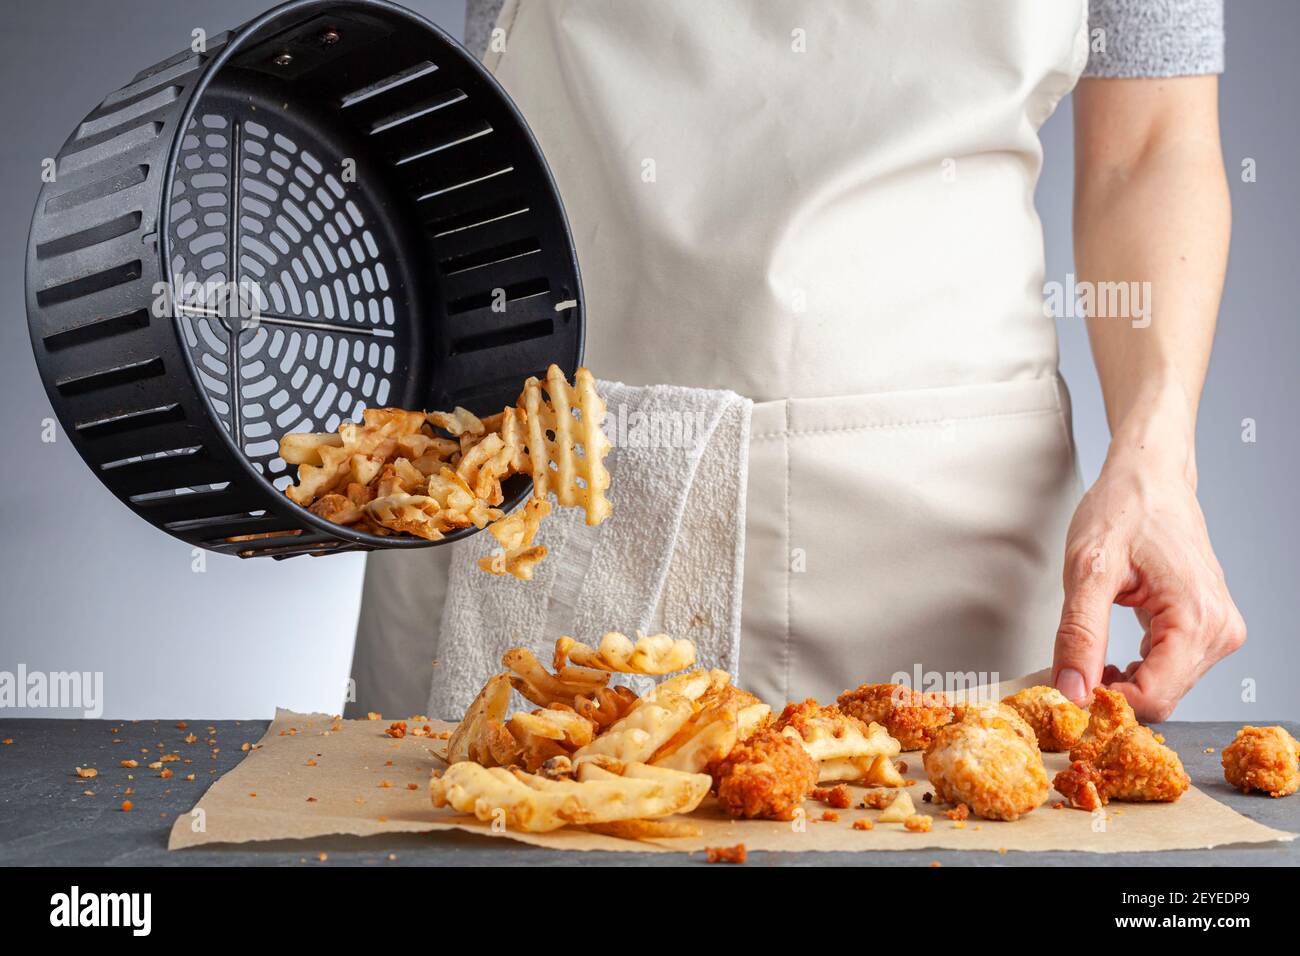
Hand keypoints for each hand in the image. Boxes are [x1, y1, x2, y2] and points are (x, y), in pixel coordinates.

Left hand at [1051, 444, 1245, 721]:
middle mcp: (1219, 629)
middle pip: (1162, 698)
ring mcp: (1217, 629)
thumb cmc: (1125, 509)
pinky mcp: (1206, 627)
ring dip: (1123, 683)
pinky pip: (1169, 670)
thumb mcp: (1087, 570)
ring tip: (1088, 659)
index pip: (1155, 698)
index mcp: (1198, 618)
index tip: (1069, 689)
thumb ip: (1079, 634)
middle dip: (1113, 694)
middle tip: (1070, 672)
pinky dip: (1135, 671)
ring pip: (1165, 688)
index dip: (1107, 703)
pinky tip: (1109, 656)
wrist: (1149, 478)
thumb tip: (1073, 689)